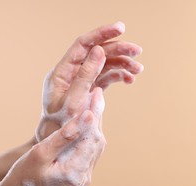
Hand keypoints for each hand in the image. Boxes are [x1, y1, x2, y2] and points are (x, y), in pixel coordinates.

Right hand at [0, 87, 105, 185]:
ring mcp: (84, 180)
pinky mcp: (82, 178)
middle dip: (97, 117)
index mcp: (74, 175)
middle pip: (96, 142)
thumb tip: (87, 116)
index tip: (95, 94)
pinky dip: (89, 136)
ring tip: (95, 103)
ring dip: (95, 125)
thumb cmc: (22, 175)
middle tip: (97, 93)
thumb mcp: (40, 153)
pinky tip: (88, 121)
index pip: (90, 139)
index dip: (95, 115)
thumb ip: (65, 136)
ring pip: (96, 147)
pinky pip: (90, 153)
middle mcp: (84, 179)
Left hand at [36, 21, 142, 141]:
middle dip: (118, 50)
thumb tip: (99, 51)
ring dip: (122, 64)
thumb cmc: (60, 127)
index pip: (83, 45)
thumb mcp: (73, 103)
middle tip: (138, 51)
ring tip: (137, 70)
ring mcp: (81, 81)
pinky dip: (118, 76)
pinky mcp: (89, 90)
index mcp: (62, 72)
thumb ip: (85, 76)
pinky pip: (106, 78)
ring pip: (104, 65)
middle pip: (97, 53)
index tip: (121, 28)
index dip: (102, 34)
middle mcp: (71, 73)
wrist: (57, 146)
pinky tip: (129, 80)